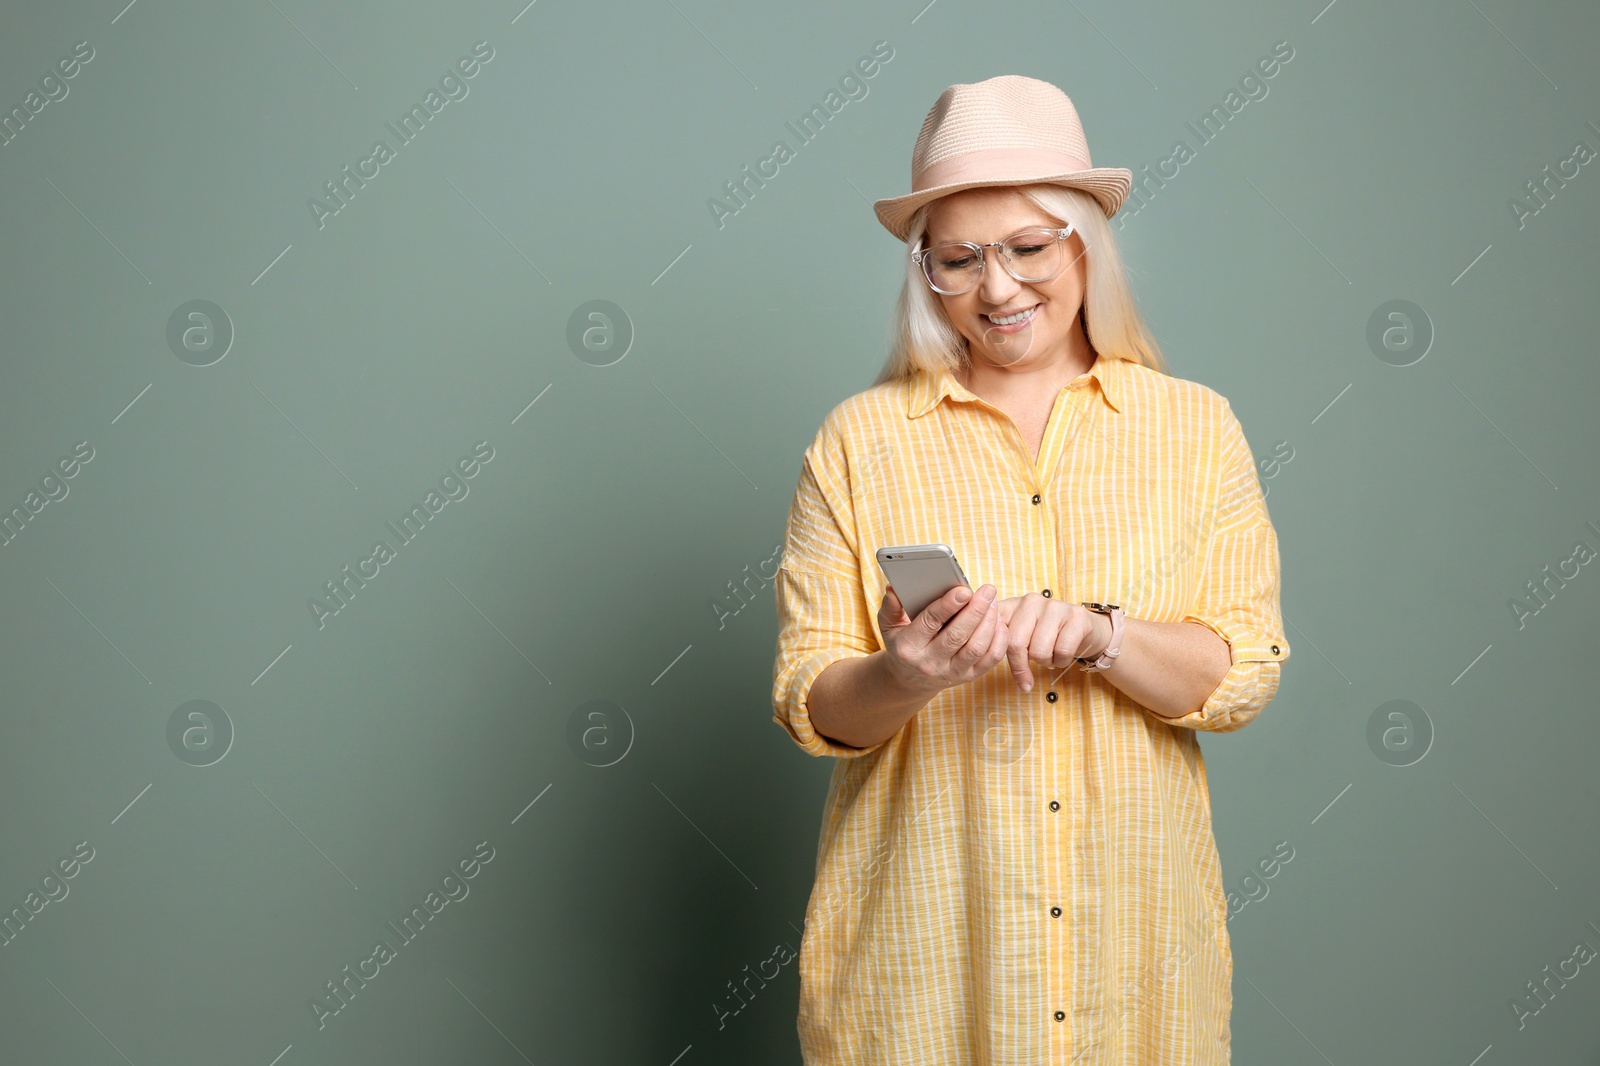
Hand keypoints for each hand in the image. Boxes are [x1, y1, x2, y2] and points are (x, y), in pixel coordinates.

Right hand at [877, 583, 1010, 695]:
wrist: (911, 678)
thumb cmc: (902, 642)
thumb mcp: (889, 625)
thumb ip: (891, 606)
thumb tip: (893, 588)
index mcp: (908, 647)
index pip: (930, 623)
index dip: (948, 606)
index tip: (963, 590)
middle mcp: (929, 663)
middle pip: (957, 635)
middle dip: (975, 610)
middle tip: (987, 590)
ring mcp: (951, 672)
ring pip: (976, 647)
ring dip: (989, 623)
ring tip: (993, 602)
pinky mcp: (968, 677)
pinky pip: (990, 659)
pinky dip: (999, 639)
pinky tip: (999, 621)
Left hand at [994, 593, 1106, 691]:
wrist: (1084, 630)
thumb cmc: (1046, 635)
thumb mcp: (1020, 635)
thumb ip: (1001, 642)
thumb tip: (984, 660)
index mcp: (1012, 605)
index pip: (993, 628)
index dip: (993, 650)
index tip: (993, 664)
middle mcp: (1031, 601)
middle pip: (1016, 644)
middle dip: (1024, 663)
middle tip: (1034, 660)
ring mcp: (1054, 606)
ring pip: (1039, 651)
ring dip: (1046, 661)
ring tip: (1050, 652)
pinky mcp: (1076, 616)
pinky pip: (1061, 652)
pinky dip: (1062, 661)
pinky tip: (1063, 651)